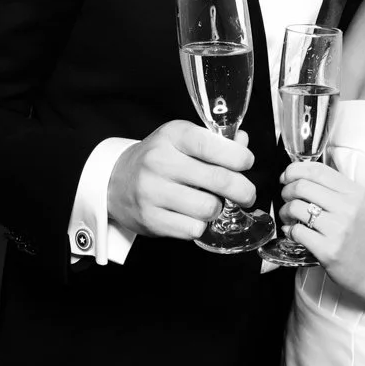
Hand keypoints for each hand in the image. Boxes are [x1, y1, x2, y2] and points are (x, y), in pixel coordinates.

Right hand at [108, 121, 255, 239]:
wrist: (116, 181)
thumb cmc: (159, 158)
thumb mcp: (183, 140)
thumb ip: (216, 141)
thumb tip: (243, 143)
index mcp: (173, 136)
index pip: (211, 144)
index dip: (238, 156)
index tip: (247, 162)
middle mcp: (160, 161)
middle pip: (218, 179)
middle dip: (243, 190)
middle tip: (247, 194)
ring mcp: (153, 191)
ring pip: (209, 208)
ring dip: (217, 208)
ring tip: (211, 203)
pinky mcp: (150, 219)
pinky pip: (193, 228)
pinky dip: (200, 225)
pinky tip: (193, 215)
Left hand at [279, 161, 364, 303]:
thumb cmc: (363, 236)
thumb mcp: (357, 205)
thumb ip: (334, 189)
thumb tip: (300, 176)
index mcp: (354, 193)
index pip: (317, 171)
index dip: (295, 170)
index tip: (286, 176)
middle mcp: (347, 208)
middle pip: (302, 186)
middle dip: (287, 191)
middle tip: (286, 198)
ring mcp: (338, 229)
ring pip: (296, 208)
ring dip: (285, 211)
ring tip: (288, 217)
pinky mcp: (328, 250)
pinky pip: (297, 231)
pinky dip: (289, 230)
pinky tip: (293, 232)